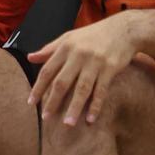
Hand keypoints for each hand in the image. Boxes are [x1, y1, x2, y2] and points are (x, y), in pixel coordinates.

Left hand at [26, 12, 154, 126]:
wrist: (123, 29)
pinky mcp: (110, 69)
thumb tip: (30, 57)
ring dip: (74, 108)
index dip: (38, 87)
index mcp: (65, 47)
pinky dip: (96, 105)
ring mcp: (95, 63)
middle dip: (53, 101)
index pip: (47, 71)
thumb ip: (49, 49)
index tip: (31, 103)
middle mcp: (78, 55)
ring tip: (68, 124)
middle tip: (46, 118)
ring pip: (82, 89)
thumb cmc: (93, 35)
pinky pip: (101, 90)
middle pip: (62, 82)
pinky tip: (90, 119)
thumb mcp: (69, 38)